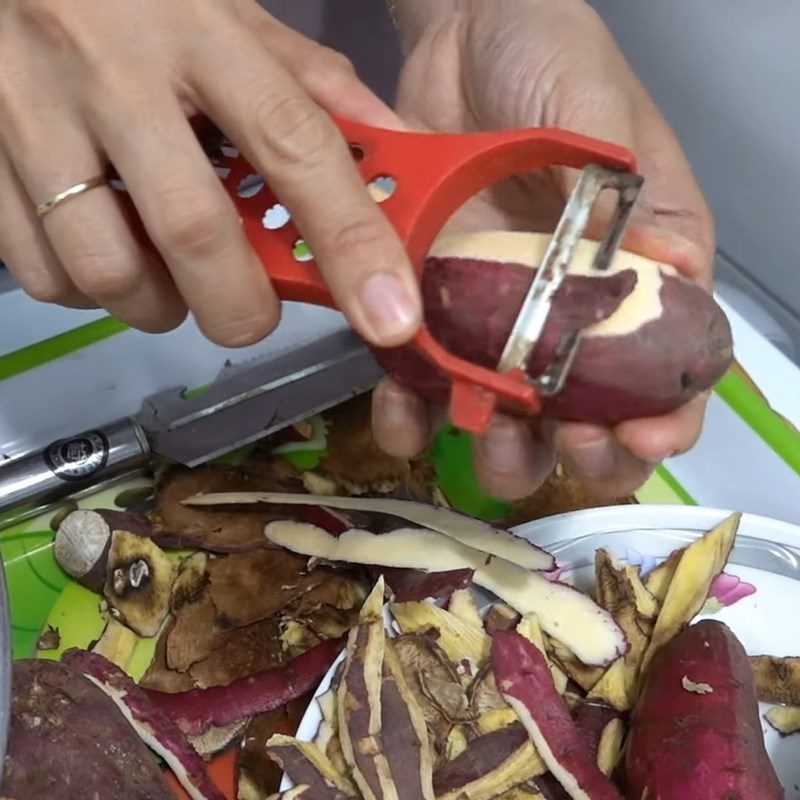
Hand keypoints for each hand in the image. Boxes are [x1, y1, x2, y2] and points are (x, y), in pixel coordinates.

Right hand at [0, 0, 421, 347]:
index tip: (390, 316)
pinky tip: (107, 253)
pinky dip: (89, 291)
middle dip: (240, 308)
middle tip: (251, 312)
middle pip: (195, 233)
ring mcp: (30, 113)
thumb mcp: (228, 12)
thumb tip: (392, 155)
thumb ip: (311, 86)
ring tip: (171, 279)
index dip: (352, 243)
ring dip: (159, 305)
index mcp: (200, 31)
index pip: (296, 147)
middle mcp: (114, 72)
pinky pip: (39, 271)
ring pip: (107, 270)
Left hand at [372, 0, 715, 499]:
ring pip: (508, 413)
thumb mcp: (599, 120)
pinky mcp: (431, 305)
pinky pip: (423, 376)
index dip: (665, 413)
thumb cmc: (553, 61)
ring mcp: (497, 315)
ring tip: (487, 447)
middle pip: (591, 411)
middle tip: (563, 448)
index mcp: (639, 267)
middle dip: (582, 451)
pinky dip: (414, 408)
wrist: (460, 33)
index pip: (670, 363)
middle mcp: (571, 308)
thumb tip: (643, 277)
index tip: (644, 437)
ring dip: (501, 448)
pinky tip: (405, 414)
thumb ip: (617, 199)